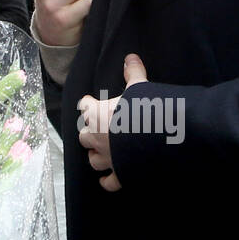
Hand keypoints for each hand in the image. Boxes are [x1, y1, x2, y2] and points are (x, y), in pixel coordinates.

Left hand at [77, 54, 148, 191]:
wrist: (154, 139)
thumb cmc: (143, 110)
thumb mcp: (140, 87)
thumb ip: (133, 73)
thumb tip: (130, 57)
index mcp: (97, 114)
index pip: (85, 106)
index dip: (88, 104)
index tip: (90, 103)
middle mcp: (97, 137)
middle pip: (84, 135)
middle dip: (90, 132)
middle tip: (99, 128)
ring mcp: (107, 157)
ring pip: (92, 160)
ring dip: (96, 156)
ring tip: (102, 152)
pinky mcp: (119, 174)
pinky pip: (109, 182)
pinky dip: (108, 182)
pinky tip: (107, 180)